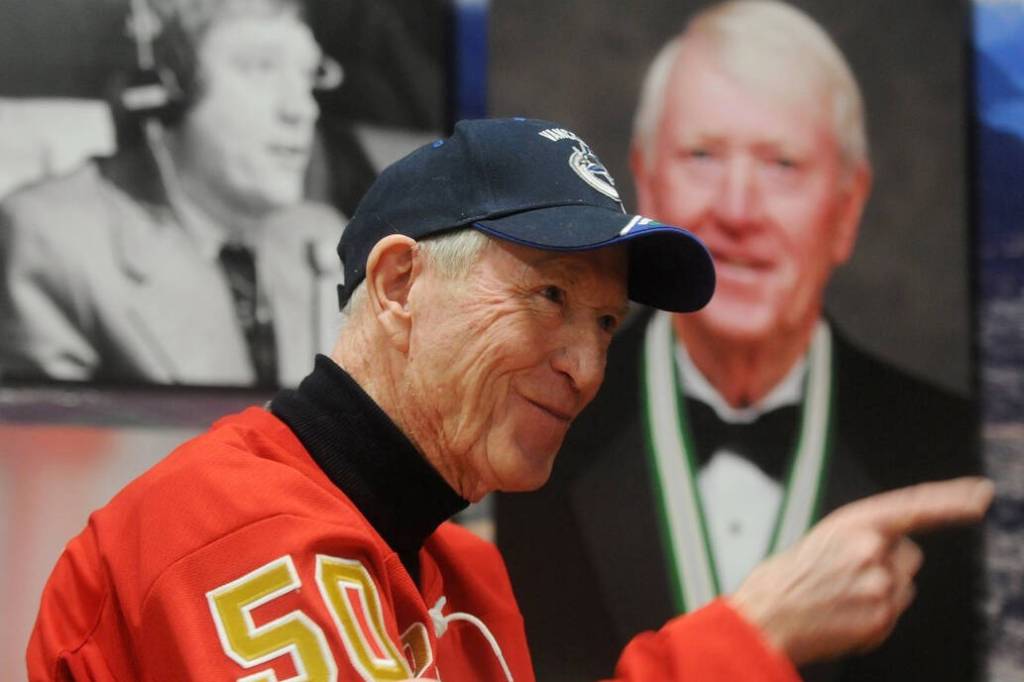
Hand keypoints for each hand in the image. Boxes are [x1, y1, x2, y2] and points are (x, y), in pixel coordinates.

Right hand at [728, 476, 993, 665]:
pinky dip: (876, 614)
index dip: (951, 498)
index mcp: (853, 524)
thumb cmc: (788, 577)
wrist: (766, 616)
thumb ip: (864, 534)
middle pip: (909, 553)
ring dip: (883, 589)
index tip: (979, 494)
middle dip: (889, 561)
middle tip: (849, 573)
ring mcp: (879, 587)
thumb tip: (897, 547)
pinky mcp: (882, 620)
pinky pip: (895, 611)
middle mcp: (871, 551)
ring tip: (843, 595)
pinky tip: (846, 612)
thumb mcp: (824, 538)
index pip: (915, 505)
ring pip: (903, 584)